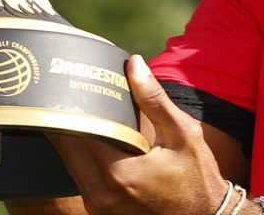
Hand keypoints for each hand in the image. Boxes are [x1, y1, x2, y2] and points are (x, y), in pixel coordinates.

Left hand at [50, 56, 228, 214]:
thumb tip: (134, 64)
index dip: (76, 103)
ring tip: (84, 111)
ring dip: (75, 137)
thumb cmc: (196, 176)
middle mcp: (101, 194)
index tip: (73, 83)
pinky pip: (80, 177)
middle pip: (66, 147)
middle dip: (69, 118)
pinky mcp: (99, 210)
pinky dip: (83, 156)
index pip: (82, 129)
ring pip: (70, 163)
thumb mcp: (183, 133)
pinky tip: (96, 137)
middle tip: (72, 93)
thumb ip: (154, 99)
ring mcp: (98, 206)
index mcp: (119, 172)